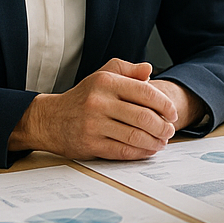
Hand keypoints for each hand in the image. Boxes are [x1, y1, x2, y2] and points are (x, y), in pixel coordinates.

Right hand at [10, 58, 180, 160]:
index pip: (145, 92)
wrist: (51, 119)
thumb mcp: (102, 75)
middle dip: (162, 126)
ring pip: (134, 136)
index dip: (164, 104)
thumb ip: (127, 70)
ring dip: (154, 141)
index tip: (173, 113)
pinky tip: (148, 150)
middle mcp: (98, 102)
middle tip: (170, 130)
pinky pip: (122, 151)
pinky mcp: (89, 144)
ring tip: (162, 142)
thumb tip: (149, 69)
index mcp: (106, 82)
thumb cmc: (83, 97)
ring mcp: (93, 125)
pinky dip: (140, 152)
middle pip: (143, 117)